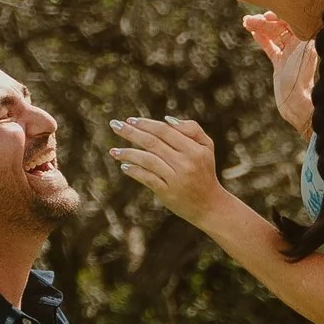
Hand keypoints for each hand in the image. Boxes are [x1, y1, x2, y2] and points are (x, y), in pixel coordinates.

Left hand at [108, 114, 224, 225]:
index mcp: (194, 149)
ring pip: (147, 160)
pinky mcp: (168, 193)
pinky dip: (135, 171)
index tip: (130, 120)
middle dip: (131, 133)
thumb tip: (167, 119)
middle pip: (153, 143)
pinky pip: (147, 178)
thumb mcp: (206, 147)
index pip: (165, 131)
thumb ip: (192, 129)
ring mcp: (176, 178)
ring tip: (113, 151)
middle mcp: (185, 162)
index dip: (146, 124)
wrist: (210, 204)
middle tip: (115, 125)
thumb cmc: (204, 171)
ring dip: (128, 153)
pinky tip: (124, 166)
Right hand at [243, 11, 316, 136]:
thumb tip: (303, 13)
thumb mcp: (304, 51)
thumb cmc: (301, 77)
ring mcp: (289, 55)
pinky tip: (252, 33)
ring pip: (273, 36)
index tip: (265, 15)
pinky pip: (271, 48)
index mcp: (307, 40)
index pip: (291, 20)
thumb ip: (302, 32)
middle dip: (264, 22)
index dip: (277, 15)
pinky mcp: (281, 64)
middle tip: (249, 19)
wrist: (295, 103)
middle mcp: (299, 45)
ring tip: (245, 23)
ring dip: (259, 28)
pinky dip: (262, 40)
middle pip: (280, 26)